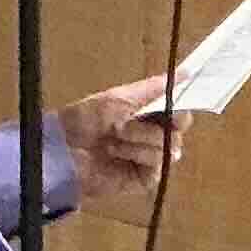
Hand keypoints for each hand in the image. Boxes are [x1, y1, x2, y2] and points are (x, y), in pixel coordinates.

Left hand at [60, 77, 185, 203]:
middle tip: (126, 124)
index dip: (181, 110)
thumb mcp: (120, 97)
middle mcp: (154, 137)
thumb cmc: (86, 119)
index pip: (181, 113)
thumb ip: (154, 87)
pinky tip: (117, 154)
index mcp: (150, 116)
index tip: (172, 110)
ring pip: (169, 147)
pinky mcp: (149, 177)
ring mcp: (153, 158)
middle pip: (178, 132)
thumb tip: (186, 72)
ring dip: (139, 139)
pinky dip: (137, 154)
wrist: (65, 148)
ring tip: (114, 139)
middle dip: (151, 126)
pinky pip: (159, 164)